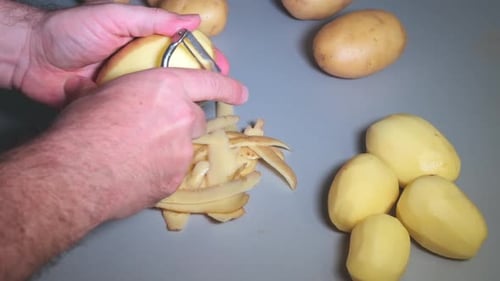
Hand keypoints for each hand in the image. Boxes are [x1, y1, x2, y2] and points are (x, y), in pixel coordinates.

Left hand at [16, 3, 228, 106]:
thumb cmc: (70, 31)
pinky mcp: (115, 105)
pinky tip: (165, 129)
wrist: (32, 58)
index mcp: (144, 42)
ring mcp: (128, 86)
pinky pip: (138, 112)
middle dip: (199, 89)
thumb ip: (153, 21)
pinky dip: (150, 120)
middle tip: (219, 101)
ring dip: (177, 107)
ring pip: (160, 98)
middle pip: (177, 77)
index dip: (207, 59)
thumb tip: (191, 23)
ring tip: (197, 119)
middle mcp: (140, 65)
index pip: (184, 50)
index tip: (225, 71)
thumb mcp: (115, 18)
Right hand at [48, 68, 246, 219]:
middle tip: (153, 129)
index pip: (208, 83)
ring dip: (168, 149)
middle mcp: (182, 118)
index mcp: (166, 88)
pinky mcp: (175, 180)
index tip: (240, 93)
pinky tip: (136, 172)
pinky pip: (173, 172)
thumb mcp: (92, 98)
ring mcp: (182, 152)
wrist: (77, 175)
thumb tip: (82, 88)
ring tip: (136, 155)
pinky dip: (160, 170)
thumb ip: (106, 92)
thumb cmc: (83, 129)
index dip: (226, 86)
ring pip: (184, 148)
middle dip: (180, 123)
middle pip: (195, 120)